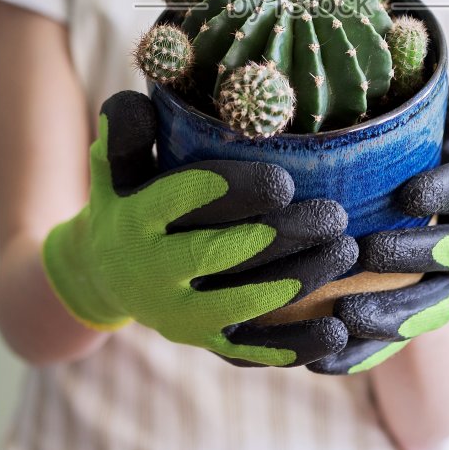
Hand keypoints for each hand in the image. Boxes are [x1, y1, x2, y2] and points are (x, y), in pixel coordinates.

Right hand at [42, 90, 355, 366]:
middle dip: (281, 235)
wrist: (102, 274)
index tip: (287, 179)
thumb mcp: (116, 160)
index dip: (235, 190)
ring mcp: (177, 314)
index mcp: (133, 218)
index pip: (182, 199)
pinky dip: (296, 345)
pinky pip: (252, 351)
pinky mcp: (203, 342)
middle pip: (219, 254)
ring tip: (346, 253)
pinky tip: (339, 329)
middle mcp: (151, 272)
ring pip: (243, 304)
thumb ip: (126, 128)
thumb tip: (144, 99)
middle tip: (334, 216)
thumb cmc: (128, 198)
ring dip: (298, 281)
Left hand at [307, 75, 448, 374]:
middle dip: (418, 255)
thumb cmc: (400, 150)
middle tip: (372, 252)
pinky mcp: (408, 322)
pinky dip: (359, 357)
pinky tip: (321, 362)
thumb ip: (446, 107)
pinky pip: (389, 348)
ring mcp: (441, 285)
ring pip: (430, 307)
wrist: (393, 206)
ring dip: (393, 315)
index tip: (408, 192)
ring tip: (348, 312)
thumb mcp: (420, 125)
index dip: (447, 190)